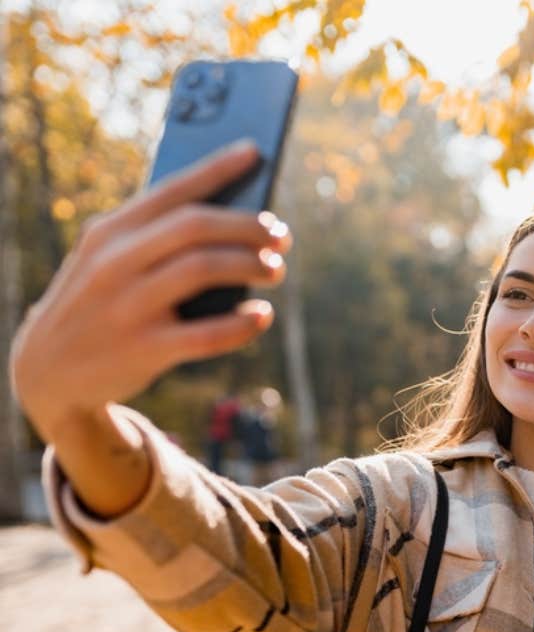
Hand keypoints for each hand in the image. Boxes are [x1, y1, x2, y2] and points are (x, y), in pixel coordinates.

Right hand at [9, 140, 291, 444]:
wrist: (49, 371)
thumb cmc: (99, 304)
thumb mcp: (107, 261)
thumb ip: (155, 240)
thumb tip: (234, 224)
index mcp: (110, 231)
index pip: (172, 190)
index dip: (218, 168)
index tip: (256, 153)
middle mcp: (115, 262)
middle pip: (196, 226)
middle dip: (248, 225)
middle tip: (281, 235)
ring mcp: (128, 305)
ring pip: (202, 268)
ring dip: (251, 264)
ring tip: (275, 269)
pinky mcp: (144, 349)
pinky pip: (206, 334)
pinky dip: (242, 324)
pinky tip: (262, 315)